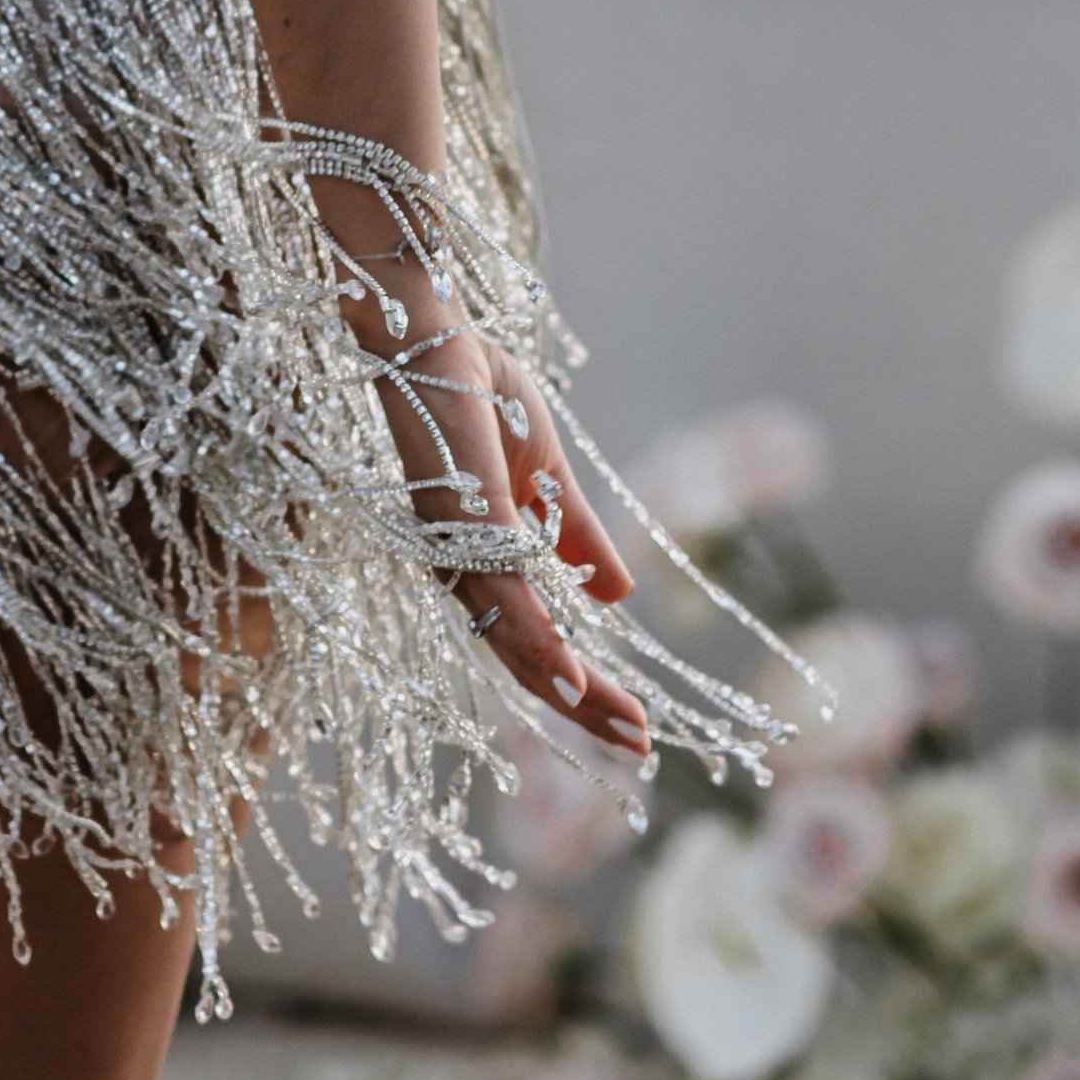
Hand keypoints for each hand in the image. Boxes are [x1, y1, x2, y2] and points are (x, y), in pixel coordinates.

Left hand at [367, 307, 652, 762]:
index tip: (635, 726)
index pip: (532, 645)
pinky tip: (571, 671)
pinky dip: (538, 639)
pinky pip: (502, 592)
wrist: (437, 335)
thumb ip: (576, 533)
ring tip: (620, 724)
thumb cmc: (481, 394)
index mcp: (479, 563)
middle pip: (525, 660)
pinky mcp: (462, 519)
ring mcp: (457, 549)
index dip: (582, 689)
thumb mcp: (546, 475)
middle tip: (642, 744)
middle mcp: (459, 570)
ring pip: (515, 640)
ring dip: (571, 687)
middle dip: (585, 707)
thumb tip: (618, 597)